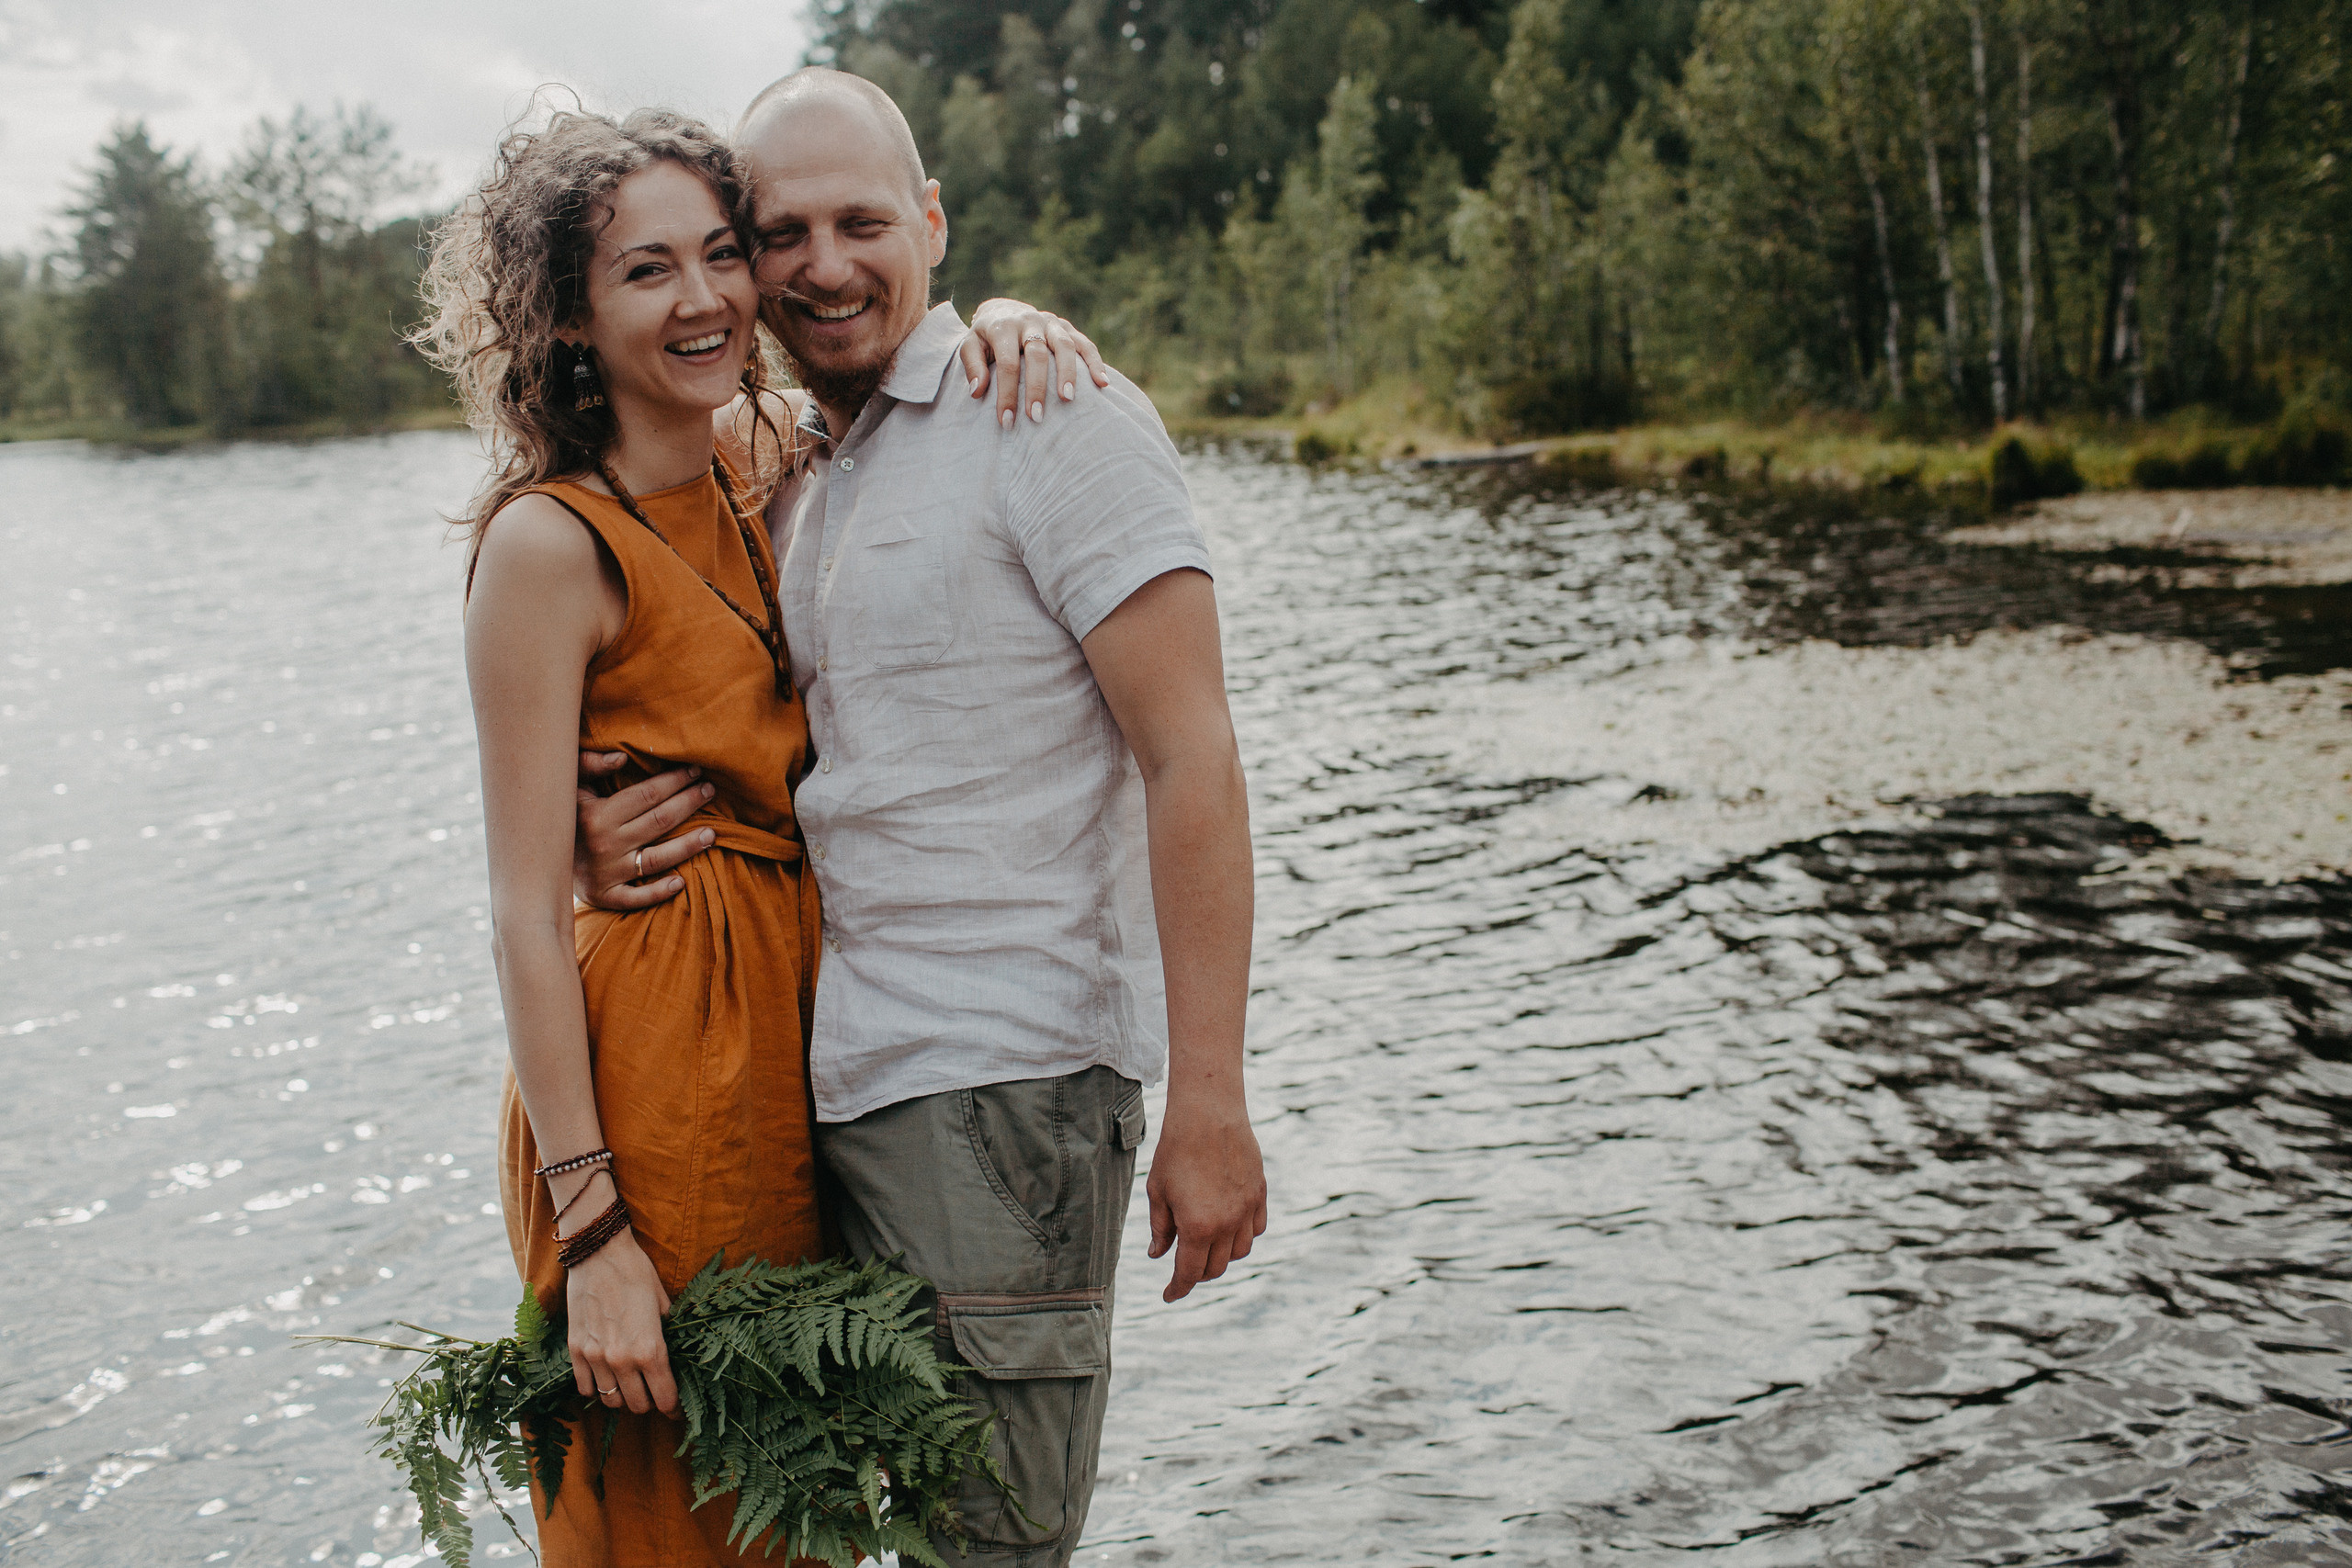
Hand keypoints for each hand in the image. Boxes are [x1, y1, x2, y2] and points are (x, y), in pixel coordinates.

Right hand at [566, 1228, 677, 1416]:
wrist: (599, 1252)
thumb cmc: (636, 1272)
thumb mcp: (663, 1302)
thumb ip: (668, 1333)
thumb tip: (675, 1352)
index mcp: (650, 1349)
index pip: (665, 1397)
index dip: (673, 1407)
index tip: (676, 1409)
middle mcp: (622, 1360)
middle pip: (638, 1405)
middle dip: (650, 1403)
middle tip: (654, 1393)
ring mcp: (595, 1357)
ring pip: (610, 1400)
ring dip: (623, 1397)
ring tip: (630, 1386)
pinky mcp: (575, 1350)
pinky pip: (584, 1387)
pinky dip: (596, 1388)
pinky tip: (605, 1377)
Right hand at [574, 751, 715, 910]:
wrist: (537, 860)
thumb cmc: (562, 815)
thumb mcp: (567, 784)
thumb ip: (589, 765)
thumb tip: (622, 756)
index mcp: (596, 814)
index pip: (647, 795)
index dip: (674, 781)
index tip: (695, 771)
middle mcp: (605, 844)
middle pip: (659, 821)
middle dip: (689, 803)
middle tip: (711, 790)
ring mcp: (607, 872)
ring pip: (657, 859)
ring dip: (688, 846)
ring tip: (712, 834)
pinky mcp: (607, 896)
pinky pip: (637, 897)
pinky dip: (659, 891)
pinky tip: (681, 883)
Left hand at [959, 300, 1112, 431]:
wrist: (1004, 310)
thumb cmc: (986, 337)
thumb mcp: (970, 345)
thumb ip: (972, 365)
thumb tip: (978, 392)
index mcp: (1004, 327)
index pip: (1008, 363)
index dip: (1008, 393)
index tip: (1006, 421)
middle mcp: (1030, 321)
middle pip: (1037, 354)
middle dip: (1038, 387)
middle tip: (1036, 417)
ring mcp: (1051, 323)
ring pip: (1064, 345)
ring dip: (1068, 373)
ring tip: (1068, 399)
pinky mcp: (1066, 326)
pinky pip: (1084, 343)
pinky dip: (1095, 362)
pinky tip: (1103, 383)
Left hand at [1145, 1108, 1266, 1302]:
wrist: (1208, 1115)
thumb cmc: (1175, 1152)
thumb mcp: (1158, 1192)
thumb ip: (1160, 1228)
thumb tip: (1158, 1255)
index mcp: (1197, 1227)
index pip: (1189, 1273)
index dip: (1177, 1289)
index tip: (1169, 1295)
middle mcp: (1227, 1224)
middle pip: (1216, 1268)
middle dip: (1198, 1273)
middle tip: (1184, 1266)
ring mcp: (1247, 1210)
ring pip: (1240, 1252)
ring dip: (1222, 1257)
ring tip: (1206, 1245)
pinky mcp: (1260, 1194)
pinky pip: (1257, 1229)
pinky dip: (1243, 1236)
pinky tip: (1229, 1228)